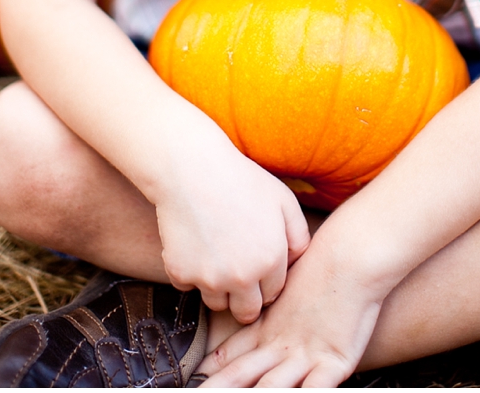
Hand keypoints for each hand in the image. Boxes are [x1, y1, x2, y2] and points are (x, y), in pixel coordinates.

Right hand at [155, 118, 309, 323]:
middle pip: (246, 312)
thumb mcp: (283, 200)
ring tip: (215, 251)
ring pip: (216, 303)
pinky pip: (188, 286)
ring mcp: (209, 278)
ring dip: (217, 286)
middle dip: (244, 296)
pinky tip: (194, 242)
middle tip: (236, 268)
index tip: (255, 263)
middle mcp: (242, 277)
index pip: (272, 294)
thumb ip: (298, 236)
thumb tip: (296, 263)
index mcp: (271, 260)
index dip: (265, 280)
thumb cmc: (241, 180)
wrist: (192, 169)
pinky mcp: (181, 274)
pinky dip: (190, 272)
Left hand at [199, 228, 384, 387]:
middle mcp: (281, 344)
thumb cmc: (323, 266)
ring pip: (270, 387)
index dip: (212, 372)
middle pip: (241, 376)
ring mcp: (306, 354)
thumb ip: (268, 306)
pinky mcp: (334, 362)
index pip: (231, 356)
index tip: (194, 379)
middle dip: (219, 390)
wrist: (351, 254)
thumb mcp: (285, 284)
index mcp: (268, 326)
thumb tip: (249, 304)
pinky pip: (314, 390)